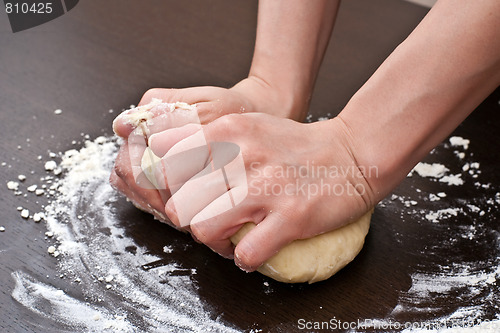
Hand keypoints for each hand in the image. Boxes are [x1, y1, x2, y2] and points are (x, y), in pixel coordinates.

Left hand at [148, 113, 375, 270]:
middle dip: (190, 219)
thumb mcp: (246, 126)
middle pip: (179, 204)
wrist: (351, 153)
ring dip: (213, 242)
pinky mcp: (291, 217)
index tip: (183, 195)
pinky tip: (254, 249)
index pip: (167, 163)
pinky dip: (245, 259)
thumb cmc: (293, 144)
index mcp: (227, 131)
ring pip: (203, 230)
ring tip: (230, 237)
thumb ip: (208, 141)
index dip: (168, 187)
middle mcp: (241, 156)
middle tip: (209, 220)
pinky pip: (245, 254)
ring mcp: (266, 187)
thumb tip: (169, 163)